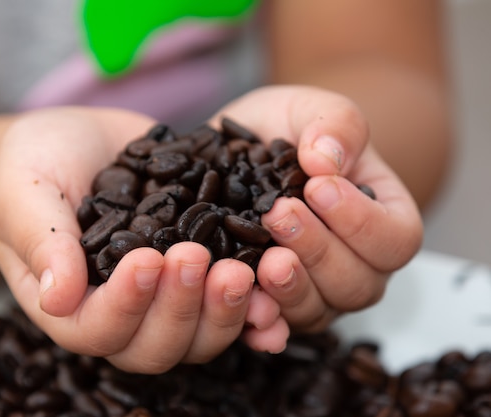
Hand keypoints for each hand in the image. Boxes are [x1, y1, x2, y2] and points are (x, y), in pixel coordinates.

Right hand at [0, 107, 255, 372]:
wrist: (82, 138)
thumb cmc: (39, 160)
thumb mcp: (26, 187)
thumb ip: (39, 239)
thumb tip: (57, 299)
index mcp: (70, 302)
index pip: (95, 329)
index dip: (123, 306)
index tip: (146, 260)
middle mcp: (120, 311)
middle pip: (154, 346)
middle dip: (179, 309)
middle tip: (196, 258)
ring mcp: (164, 297)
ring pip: (198, 336)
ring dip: (221, 310)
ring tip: (241, 268)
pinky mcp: (200, 273)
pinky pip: (230, 302)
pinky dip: (256, 301)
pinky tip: (274, 275)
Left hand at [208, 85, 422, 352]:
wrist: (237, 152)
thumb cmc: (285, 131)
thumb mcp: (310, 109)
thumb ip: (334, 124)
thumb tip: (327, 159)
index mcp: (382, 217)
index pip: (395, 238)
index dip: (360, 221)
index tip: (317, 187)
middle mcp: (356, 263)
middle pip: (359, 284)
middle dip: (318, 251)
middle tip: (279, 215)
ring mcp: (316, 290)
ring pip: (318, 310)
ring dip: (291, 288)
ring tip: (264, 260)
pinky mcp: (274, 304)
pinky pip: (274, 326)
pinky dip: (262, 324)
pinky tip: (248, 309)